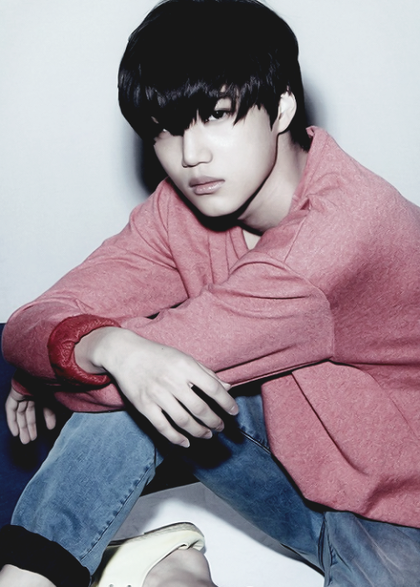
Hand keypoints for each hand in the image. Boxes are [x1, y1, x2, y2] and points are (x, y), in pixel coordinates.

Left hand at [5, 386, 56, 443]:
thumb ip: (50, 414)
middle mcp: (32, 392)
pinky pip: (11, 409)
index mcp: (44, 391)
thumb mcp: (52, 401)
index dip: (46, 418)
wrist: (41, 373)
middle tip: (30, 440)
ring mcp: (22, 393)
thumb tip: (51, 428)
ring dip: (21, 427)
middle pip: (28, 412)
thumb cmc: (50, 384)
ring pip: (20, 413)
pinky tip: (15, 432)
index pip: (44, 407)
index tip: (49, 429)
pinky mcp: (14, 394)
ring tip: (24, 440)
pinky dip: (12, 421)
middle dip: (29, 427)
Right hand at [75, 327, 238, 446]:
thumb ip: (206, 373)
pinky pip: (163, 427)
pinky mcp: (144, 406)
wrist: (125, 354)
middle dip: (214, 422)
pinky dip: (176, 438)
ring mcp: (157, 395)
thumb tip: (227, 387)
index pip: (213, 388)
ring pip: (184, 421)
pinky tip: (186, 442)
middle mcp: (172, 381)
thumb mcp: (184, 358)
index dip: (227, 403)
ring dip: (199, 432)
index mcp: (185, 366)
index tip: (234, 412)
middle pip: (200, 409)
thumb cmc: (158, 355)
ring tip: (207, 434)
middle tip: (221, 427)